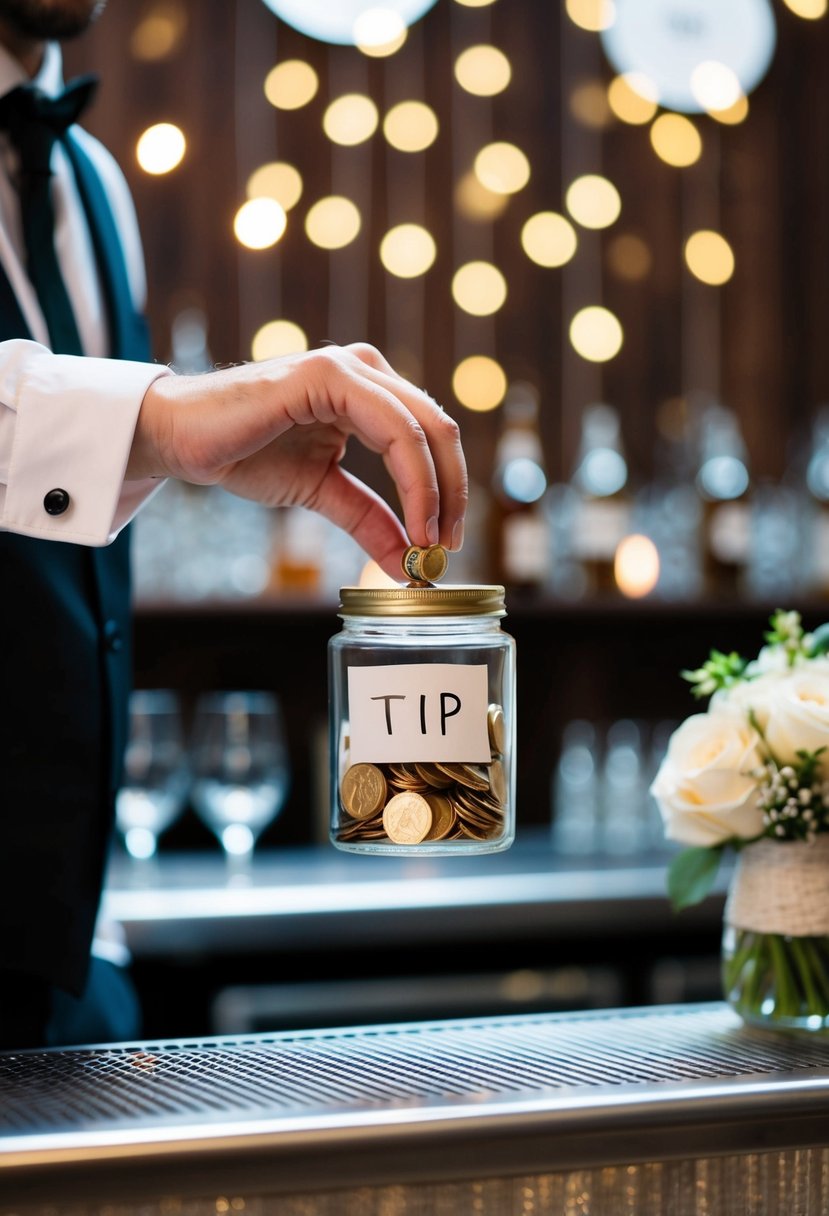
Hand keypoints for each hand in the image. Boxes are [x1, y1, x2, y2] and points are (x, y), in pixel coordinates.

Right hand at [129, 343, 466, 577]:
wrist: (183, 439)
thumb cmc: (245, 454)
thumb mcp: (323, 494)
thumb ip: (369, 520)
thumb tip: (409, 563)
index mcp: (370, 390)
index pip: (432, 435)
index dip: (449, 490)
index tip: (444, 544)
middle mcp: (367, 370)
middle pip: (440, 429)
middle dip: (453, 493)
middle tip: (447, 547)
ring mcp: (348, 367)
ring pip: (425, 428)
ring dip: (437, 492)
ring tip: (429, 542)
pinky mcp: (327, 375)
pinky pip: (393, 429)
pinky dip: (414, 479)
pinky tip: (412, 520)